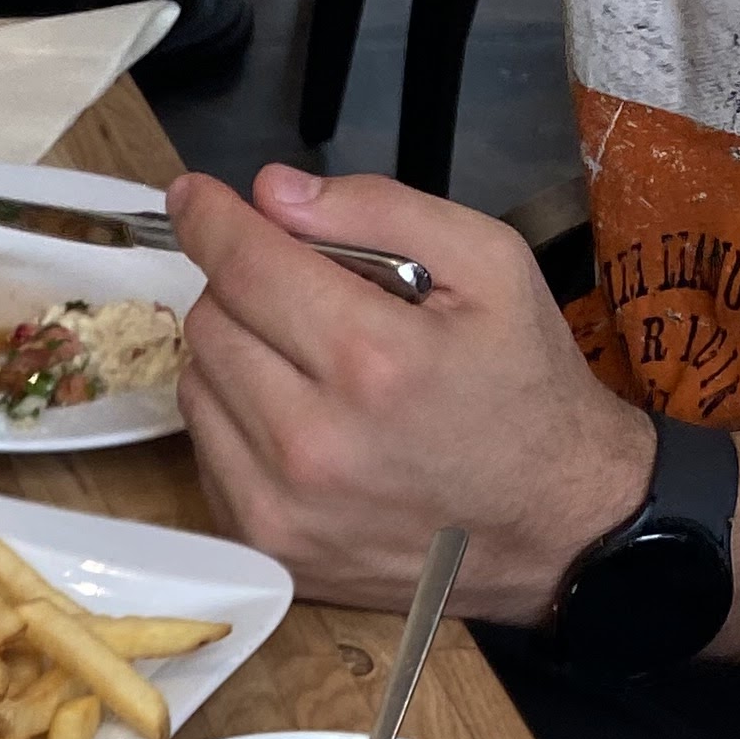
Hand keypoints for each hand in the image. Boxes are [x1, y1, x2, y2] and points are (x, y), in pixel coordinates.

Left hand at [167, 166, 654, 622]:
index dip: (210, 219)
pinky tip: (298, 416)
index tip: (192, 194)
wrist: (548, 527)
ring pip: (197, 386)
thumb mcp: (492, 264)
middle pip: (212, 323)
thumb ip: (380, 211)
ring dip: (235, 352)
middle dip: (243, 287)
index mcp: (373, 360)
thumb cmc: (523, 388)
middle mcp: (312, 442)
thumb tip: (270, 193)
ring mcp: (280, 505)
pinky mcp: (264, 545)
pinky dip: (236, 416)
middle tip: (300, 291)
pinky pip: (206, 451)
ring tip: (306, 358)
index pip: (246, 268)